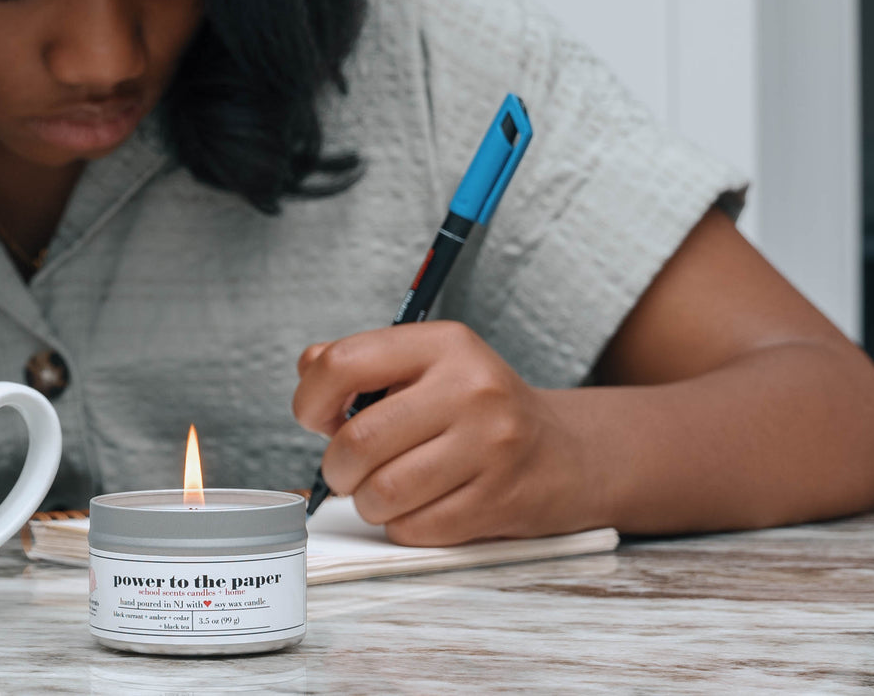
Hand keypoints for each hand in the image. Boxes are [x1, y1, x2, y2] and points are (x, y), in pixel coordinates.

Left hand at [293, 321, 603, 545]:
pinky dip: (402, 525)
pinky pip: (415, 528)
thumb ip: (361, 362)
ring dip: (367, 502)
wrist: (565, 453)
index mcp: (444, 345)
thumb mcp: (428, 364)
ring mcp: (491, 446)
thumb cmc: (477, 410)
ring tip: (384, 489)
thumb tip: (308, 371)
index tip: (318, 418)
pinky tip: (420, 506)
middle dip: (337, 467)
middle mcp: (471, 389)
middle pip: (358, 441)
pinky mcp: (499, 500)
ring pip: (382, 493)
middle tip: (347, 469)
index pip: (344, 364)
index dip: (311, 400)